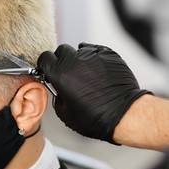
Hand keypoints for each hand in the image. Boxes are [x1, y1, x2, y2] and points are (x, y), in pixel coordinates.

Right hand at [37, 43, 151, 143]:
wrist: (124, 115)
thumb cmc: (96, 118)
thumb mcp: (64, 114)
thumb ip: (57, 96)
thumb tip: (58, 90)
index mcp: (61, 75)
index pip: (45, 58)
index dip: (45, 64)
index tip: (49, 69)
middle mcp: (75, 62)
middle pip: (61, 50)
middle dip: (62, 60)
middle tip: (67, 72)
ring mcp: (93, 56)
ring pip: (79, 50)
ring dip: (79, 60)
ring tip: (86, 74)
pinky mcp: (108, 54)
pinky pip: (96, 51)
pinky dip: (94, 59)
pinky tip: (97, 72)